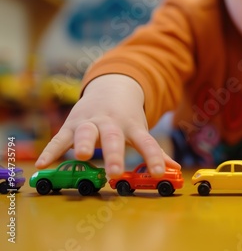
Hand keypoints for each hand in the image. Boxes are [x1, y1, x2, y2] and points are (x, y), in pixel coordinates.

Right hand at [35, 74, 179, 177]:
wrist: (111, 88)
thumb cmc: (127, 118)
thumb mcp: (141, 131)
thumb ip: (155, 152)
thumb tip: (175, 169)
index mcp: (132, 127)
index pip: (146, 143)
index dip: (153, 158)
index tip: (158, 174)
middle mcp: (111, 123)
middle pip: (113, 138)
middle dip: (114, 155)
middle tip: (115, 172)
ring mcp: (90, 122)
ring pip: (86, 131)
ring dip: (83, 143)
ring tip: (82, 156)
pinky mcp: (71, 124)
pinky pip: (60, 138)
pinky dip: (52, 150)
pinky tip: (44, 164)